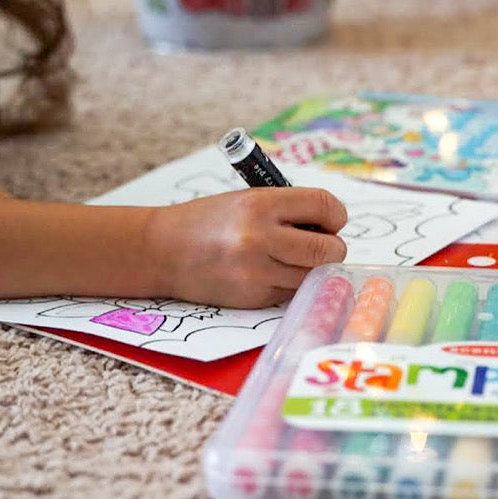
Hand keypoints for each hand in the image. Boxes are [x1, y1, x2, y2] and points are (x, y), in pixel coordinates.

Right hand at [149, 187, 348, 308]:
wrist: (162, 250)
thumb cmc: (209, 221)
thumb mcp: (247, 199)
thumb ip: (288, 210)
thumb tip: (332, 227)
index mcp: (261, 204)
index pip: (324, 206)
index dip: (335, 215)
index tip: (331, 220)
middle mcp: (261, 238)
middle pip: (329, 249)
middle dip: (332, 247)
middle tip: (320, 243)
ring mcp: (258, 272)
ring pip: (314, 275)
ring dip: (313, 268)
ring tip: (293, 257)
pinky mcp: (254, 298)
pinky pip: (292, 292)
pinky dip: (291, 283)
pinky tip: (272, 272)